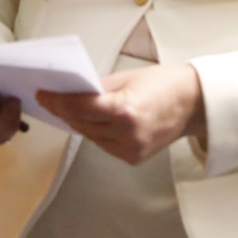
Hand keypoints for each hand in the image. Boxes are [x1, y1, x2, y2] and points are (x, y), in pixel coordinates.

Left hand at [37, 64, 205, 165]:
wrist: (193, 104)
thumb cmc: (164, 85)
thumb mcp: (127, 78)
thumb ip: (98, 88)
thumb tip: (71, 92)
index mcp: (126, 110)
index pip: (80, 107)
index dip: (57, 101)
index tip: (44, 95)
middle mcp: (128, 134)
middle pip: (82, 123)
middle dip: (64, 111)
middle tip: (51, 99)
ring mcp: (131, 149)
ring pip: (90, 137)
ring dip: (78, 123)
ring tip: (67, 109)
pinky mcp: (133, 158)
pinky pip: (104, 145)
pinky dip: (95, 133)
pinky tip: (91, 122)